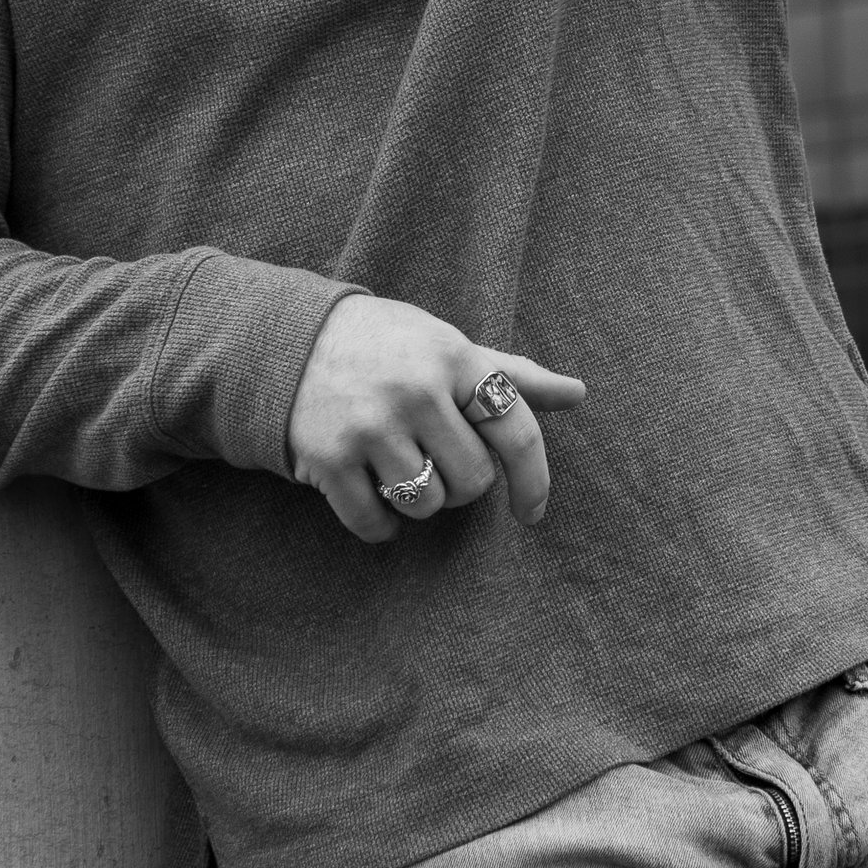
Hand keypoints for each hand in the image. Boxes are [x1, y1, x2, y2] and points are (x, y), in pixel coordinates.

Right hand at [287, 294, 584, 545]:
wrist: (289, 341)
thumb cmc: (387, 347)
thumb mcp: (448, 347)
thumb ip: (511, 375)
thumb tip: (578, 393)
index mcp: (454, 357)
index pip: (517, 431)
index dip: (534, 481)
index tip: (532, 513)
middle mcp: (415, 390)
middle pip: (473, 481)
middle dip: (460, 483)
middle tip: (434, 459)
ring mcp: (369, 426)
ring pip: (427, 506)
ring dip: (419, 502)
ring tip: (398, 468)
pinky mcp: (329, 459)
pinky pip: (375, 524)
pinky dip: (381, 525)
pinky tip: (372, 495)